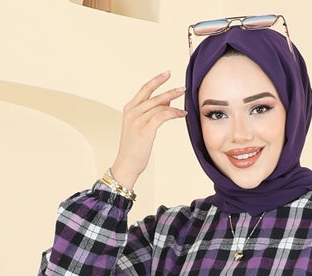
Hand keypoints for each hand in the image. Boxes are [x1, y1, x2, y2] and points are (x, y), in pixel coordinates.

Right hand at [110, 69, 187, 185]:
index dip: (156, 80)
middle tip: (183, 87)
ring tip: (185, 99)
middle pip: (153, 95)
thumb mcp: (140, 128)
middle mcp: (132, 112)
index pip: (144, 90)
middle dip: (169, 90)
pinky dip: (173, 113)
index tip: (167, 74)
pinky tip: (181, 113)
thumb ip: (149, 114)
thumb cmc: (134, 150)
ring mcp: (138, 120)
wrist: (126, 165)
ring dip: (174, 101)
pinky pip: (162, 115)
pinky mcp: (145, 129)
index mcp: (129, 109)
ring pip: (159, 105)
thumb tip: (165, 102)